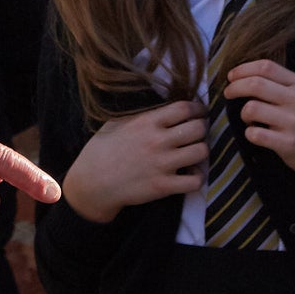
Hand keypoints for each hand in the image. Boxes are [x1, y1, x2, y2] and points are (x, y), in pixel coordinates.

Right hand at [60, 99, 207, 223]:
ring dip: (201, 151)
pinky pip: (195, 181)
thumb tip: (164, 107)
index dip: (197, 108)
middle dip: (202, 128)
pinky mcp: (163, 186)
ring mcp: (162, 164)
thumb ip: (143, 115)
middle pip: (198, 128)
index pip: (184, 108)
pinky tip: (189, 174)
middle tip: (198, 133)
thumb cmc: (102, 149)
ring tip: (194, 153)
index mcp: (147, 122)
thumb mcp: (117, 122)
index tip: (199, 112)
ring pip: (201, 152)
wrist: (92, 182)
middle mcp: (157, 141)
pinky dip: (197, 177)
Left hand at [224, 59, 294, 177]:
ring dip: (243, 114)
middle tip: (228, 93)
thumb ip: (274, 81)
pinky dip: (249, 133)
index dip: (243, 69)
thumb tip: (238, 74)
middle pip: (256, 84)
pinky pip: (255, 134)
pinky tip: (255, 134)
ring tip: (249, 119)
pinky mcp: (288, 143)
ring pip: (251, 108)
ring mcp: (293, 122)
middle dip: (235, 87)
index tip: (231, 76)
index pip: (266, 67)